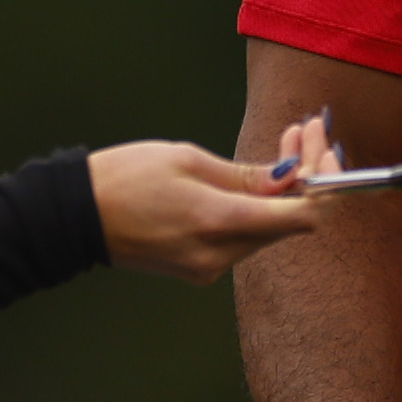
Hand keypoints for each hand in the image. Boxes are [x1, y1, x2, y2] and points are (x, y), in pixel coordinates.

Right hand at [88, 117, 329, 282]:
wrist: (75, 217)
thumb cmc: (124, 178)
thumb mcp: (189, 159)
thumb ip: (246, 175)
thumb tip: (293, 178)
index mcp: (217, 221)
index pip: (303, 216)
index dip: (325, 180)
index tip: (324, 145)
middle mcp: (219, 254)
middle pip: (290, 221)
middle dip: (307, 175)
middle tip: (305, 131)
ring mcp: (209, 268)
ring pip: (270, 229)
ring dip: (285, 190)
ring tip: (285, 143)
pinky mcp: (199, 270)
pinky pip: (244, 238)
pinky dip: (259, 207)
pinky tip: (256, 179)